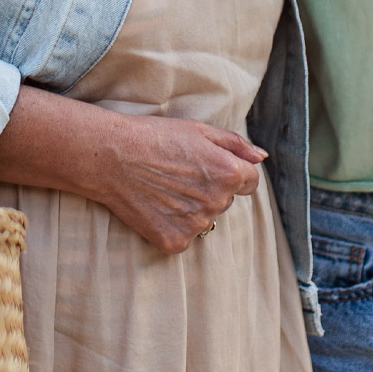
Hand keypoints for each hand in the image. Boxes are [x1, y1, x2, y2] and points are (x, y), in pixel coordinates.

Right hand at [97, 115, 265, 254]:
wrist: (112, 157)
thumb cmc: (155, 137)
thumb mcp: (199, 130)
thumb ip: (236, 145)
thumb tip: (261, 157)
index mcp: (230, 173)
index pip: (249, 182)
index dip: (228, 171)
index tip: (204, 166)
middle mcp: (218, 202)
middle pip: (225, 200)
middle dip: (209, 188)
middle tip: (178, 173)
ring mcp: (196, 225)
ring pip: (205, 218)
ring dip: (191, 207)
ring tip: (164, 188)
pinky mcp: (175, 241)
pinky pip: (184, 236)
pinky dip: (173, 225)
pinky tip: (156, 206)